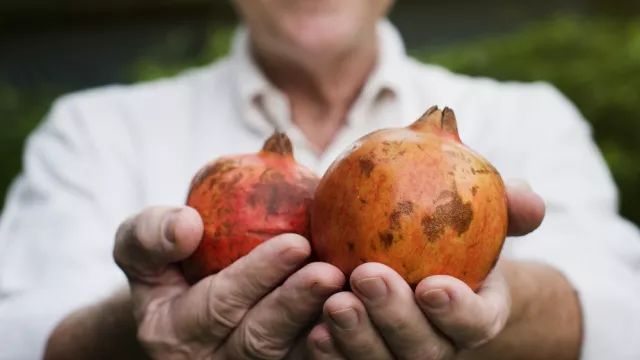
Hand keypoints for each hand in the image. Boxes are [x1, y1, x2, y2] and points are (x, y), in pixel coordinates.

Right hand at [113, 206, 344, 359]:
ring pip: (289, 359)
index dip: (258, 275)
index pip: (218, 305)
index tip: (297, 243)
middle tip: (332, 272)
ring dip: (324, 329)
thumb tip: (186, 226)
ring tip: (352, 293)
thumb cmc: (168, 265)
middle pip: (260, 340)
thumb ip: (150, 234)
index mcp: (172, 332)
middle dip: (296, 305)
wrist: (185, 306)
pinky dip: (336, 344)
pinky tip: (361, 314)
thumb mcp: (142, 246)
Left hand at [306, 180, 545, 358]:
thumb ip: (505, 205)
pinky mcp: (363, 357)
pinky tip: (313, 328)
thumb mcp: (481, 212)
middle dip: (395, 317)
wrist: (416, 258)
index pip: (477, 322)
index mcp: (475, 315)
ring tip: (334, 302)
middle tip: (367, 276)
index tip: (433, 286)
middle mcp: (439, 344)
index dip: (459, 312)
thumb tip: (530, 200)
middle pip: (423, 349)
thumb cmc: (451, 233)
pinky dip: (331, 351)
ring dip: (358, 337)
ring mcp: (399, 356)